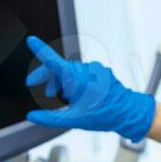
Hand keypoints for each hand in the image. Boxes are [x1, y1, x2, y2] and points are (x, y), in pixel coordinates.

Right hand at [24, 35, 155, 140]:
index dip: (40, 50)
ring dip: (62, 82)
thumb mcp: (74, 120)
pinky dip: (75, 82)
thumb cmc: (105, 115)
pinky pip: (82, 72)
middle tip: (37, 88)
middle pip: (59, 68)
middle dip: (47, 77)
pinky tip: (78, 95)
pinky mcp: (101, 71)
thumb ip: (50, 118)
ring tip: (65, 99)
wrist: (129, 113)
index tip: (31, 41)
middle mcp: (86, 70)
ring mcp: (94, 69)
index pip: (54, 61)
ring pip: (70, 71)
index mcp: (77, 79)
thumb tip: (33, 116)